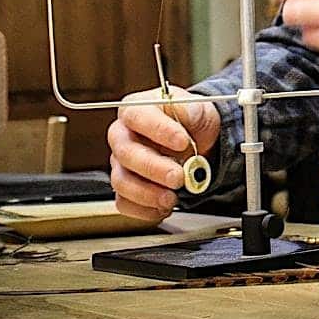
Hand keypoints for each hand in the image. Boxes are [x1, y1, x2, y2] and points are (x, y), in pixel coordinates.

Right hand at [107, 84, 221, 221]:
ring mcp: (120, 164)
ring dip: (148, 194)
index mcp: (135, 109)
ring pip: (122, 181)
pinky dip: (145, 209)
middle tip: (178, 176)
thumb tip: (189, 113)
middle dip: (154, 168)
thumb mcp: (198, 108)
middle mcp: (122, 136)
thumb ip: (193, 109)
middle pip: (126, 153)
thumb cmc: (190, 122)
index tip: (182, 141)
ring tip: (173, 197)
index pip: (138, 116)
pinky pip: (124, 203)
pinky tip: (164, 206)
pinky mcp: (124, 188)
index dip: (159, 130)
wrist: (196, 144)